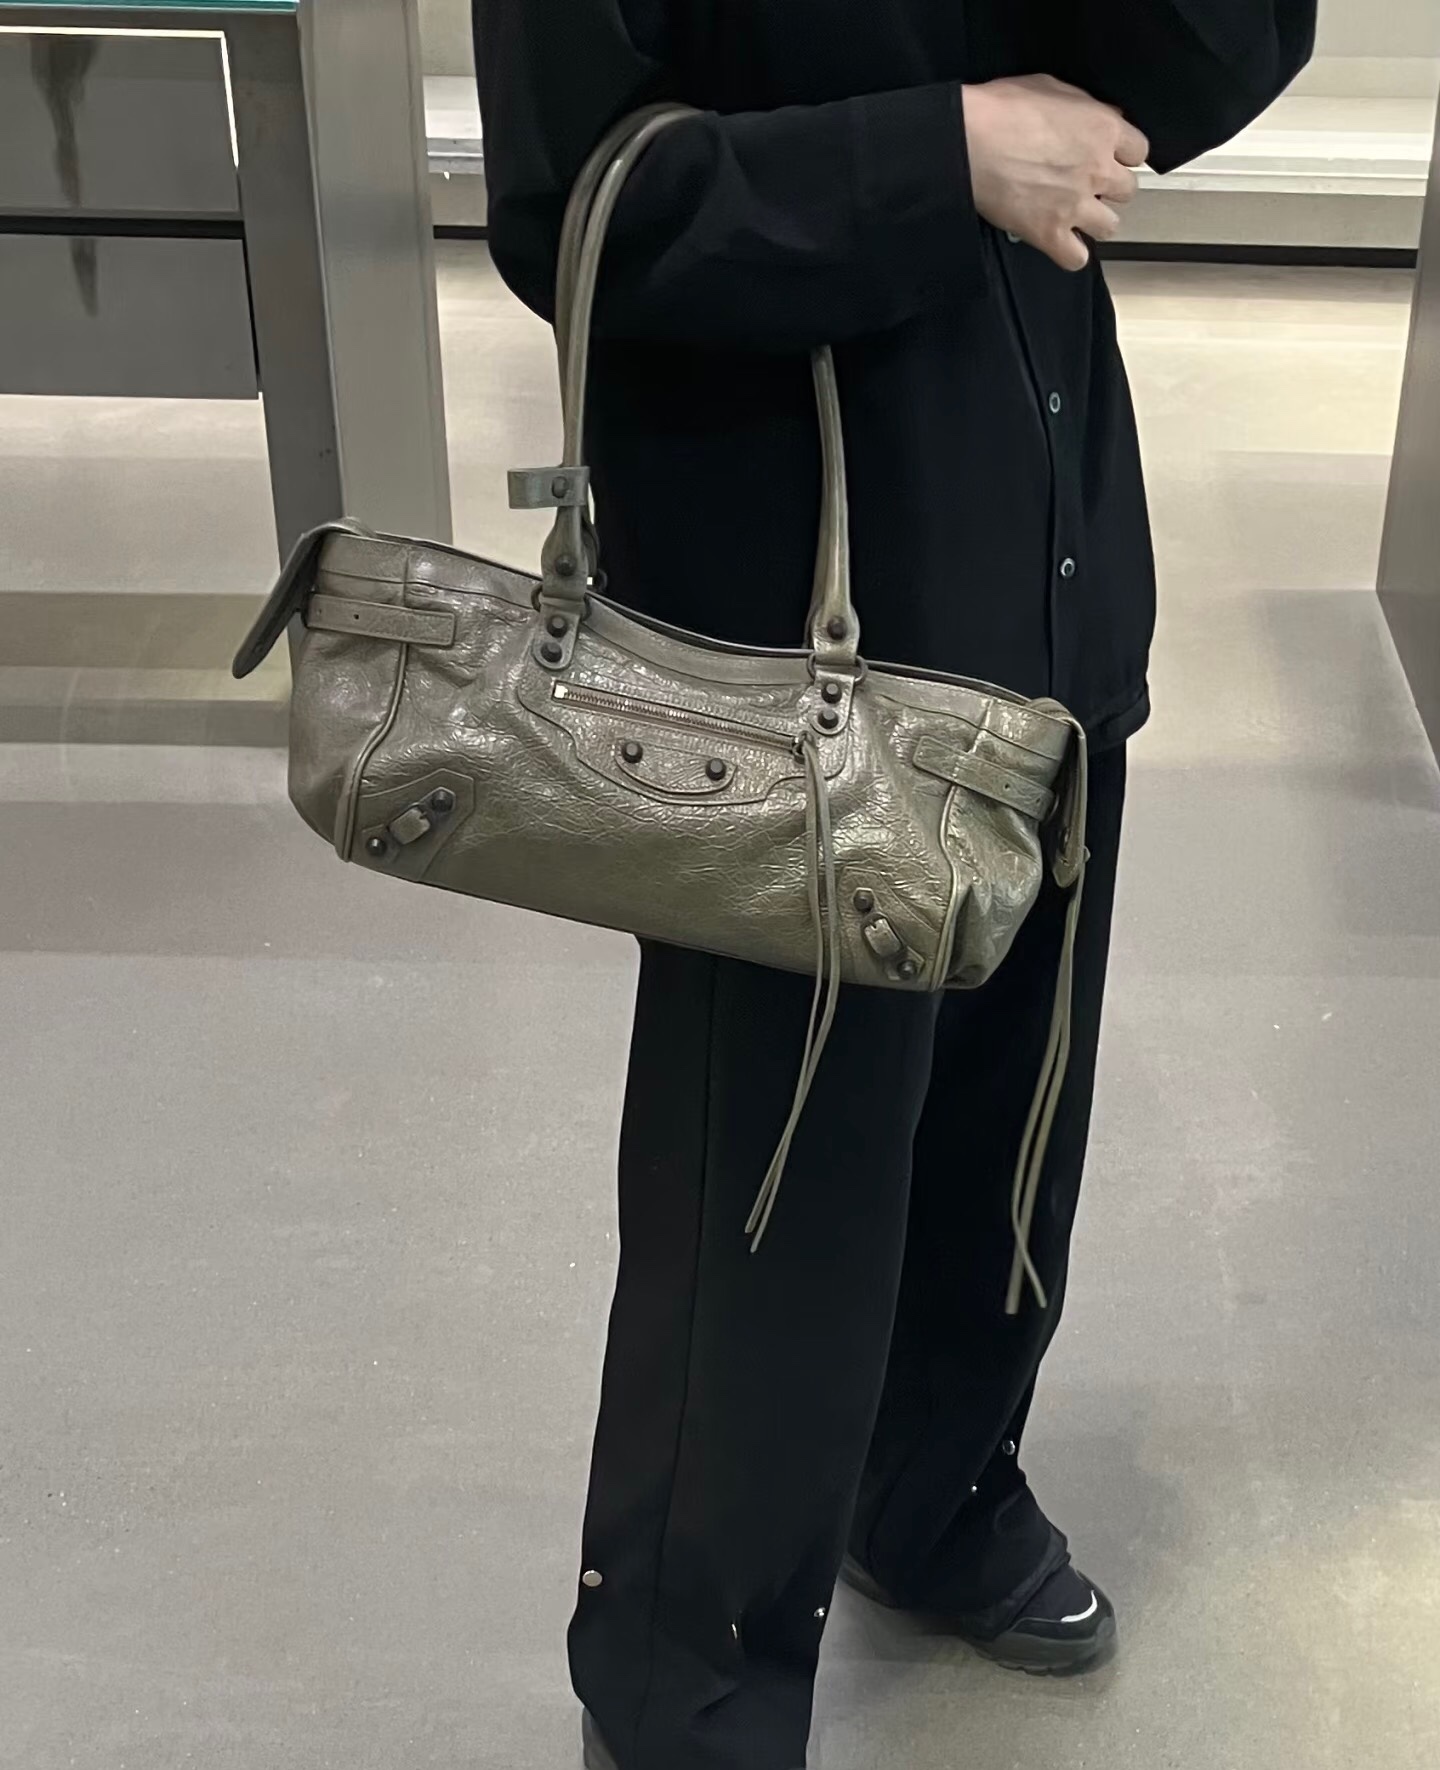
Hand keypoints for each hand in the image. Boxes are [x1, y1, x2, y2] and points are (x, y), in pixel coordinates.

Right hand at [962, 75, 1148, 270]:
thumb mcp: (1051, 87)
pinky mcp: (1049, 234)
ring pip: (1110, 227)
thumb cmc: (1002, 109)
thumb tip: (1103, 117)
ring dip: (1096, 222)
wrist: (969, 141)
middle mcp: (1096, 171)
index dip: (1123, 155)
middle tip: (1089, 185)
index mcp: (1102, 130)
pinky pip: (1076, 258)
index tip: (1110, 157)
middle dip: (1111, 188)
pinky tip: (1061, 243)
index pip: (1139, 150)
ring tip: (1078, 216)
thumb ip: (1084, 106)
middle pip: (1128, 191)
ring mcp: (1075, 206)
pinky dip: (1071, 254)